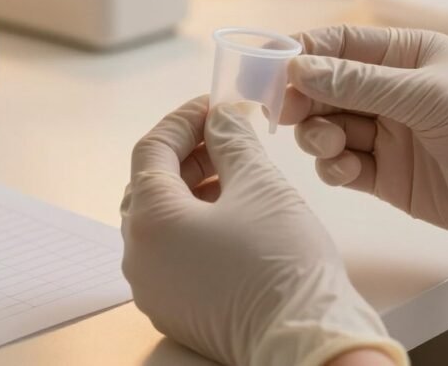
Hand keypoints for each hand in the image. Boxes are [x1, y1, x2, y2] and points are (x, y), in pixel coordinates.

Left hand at [121, 96, 406, 365]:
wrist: (308, 341)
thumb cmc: (284, 264)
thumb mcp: (260, 184)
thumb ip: (232, 139)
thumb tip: (222, 116)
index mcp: (150, 222)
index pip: (151, 150)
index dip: (183, 120)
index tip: (213, 106)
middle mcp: (139, 257)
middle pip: (150, 185)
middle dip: (188, 154)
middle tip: (226, 136)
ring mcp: (153, 288)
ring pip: (160, 220)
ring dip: (192, 189)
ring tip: (235, 174)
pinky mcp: (173, 308)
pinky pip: (170, 253)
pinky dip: (193, 225)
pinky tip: (231, 215)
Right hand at [283, 25, 447, 287]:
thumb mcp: (428, 95)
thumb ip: (359, 83)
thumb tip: (298, 68)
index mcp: (405, 55)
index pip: (338, 45)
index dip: (300, 53)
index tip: (268, 69)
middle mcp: (389, 91)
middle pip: (322, 87)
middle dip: (301, 99)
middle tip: (285, 114)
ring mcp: (384, 133)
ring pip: (324, 127)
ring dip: (316, 135)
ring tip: (330, 145)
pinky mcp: (383, 174)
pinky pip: (339, 165)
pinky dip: (333, 167)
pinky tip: (348, 170)